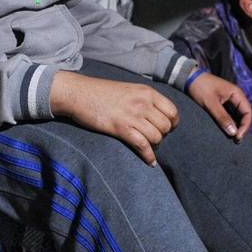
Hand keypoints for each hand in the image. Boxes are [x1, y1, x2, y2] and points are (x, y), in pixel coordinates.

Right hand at [50, 71, 179, 165]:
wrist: (78, 93)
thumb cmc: (101, 92)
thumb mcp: (129, 90)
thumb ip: (145, 100)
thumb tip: (157, 115)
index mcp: (147, 92)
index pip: (173, 111)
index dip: (172, 124)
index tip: (166, 129)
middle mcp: (143, 103)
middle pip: (166, 127)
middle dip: (162, 136)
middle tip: (152, 138)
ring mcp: (132, 115)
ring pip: (157, 137)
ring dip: (154, 146)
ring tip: (148, 147)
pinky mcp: (120, 128)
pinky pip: (143, 146)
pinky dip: (148, 156)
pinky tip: (150, 162)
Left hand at [187, 72, 251, 141]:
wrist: (188, 78)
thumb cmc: (200, 86)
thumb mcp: (211, 103)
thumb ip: (222, 117)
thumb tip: (233, 132)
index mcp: (237, 93)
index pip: (248, 112)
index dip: (246, 126)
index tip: (238, 136)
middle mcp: (236, 97)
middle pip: (244, 115)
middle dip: (242, 128)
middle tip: (236, 140)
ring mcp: (229, 101)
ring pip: (238, 117)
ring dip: (236, 127)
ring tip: (231, 138)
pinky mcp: (222, 104)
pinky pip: (230, 116)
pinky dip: (229, 124)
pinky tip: (226, 131)